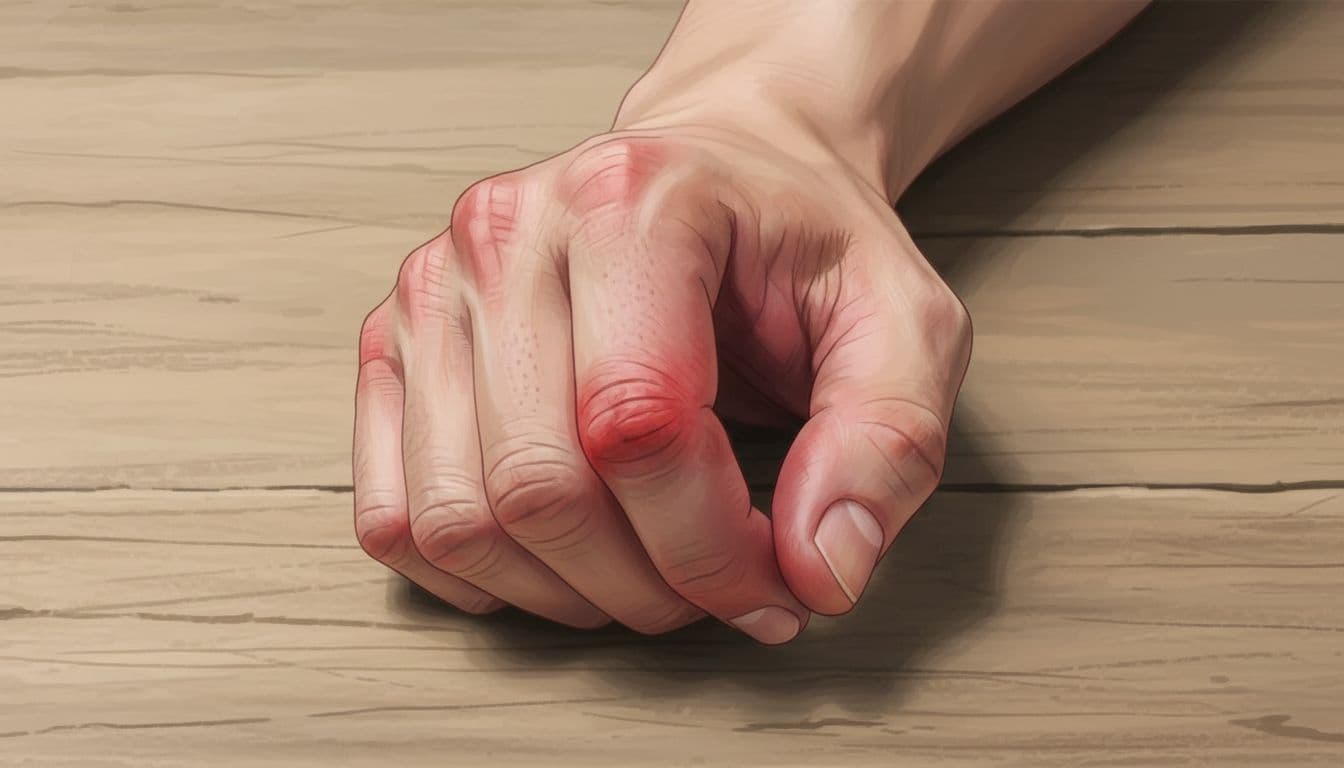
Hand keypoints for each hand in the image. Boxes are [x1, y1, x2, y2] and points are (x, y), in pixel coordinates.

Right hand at [351, 107, 971, 641]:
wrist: (719, 174)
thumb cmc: (797, 244)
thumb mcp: (903, 322)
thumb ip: (885, 441)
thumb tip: (819, 571)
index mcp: (632, 203)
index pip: (636, 426)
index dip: (711, 548)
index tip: (775, 584)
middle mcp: (508, 233)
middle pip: (539, 487)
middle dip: (647, 585)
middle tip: (719, 589)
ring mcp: (434, 288)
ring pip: (459, 519)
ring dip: (566, 594)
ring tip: (648, 573)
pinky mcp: (394, 342)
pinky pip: (393, 514)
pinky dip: (476, 575)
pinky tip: (558, 560)